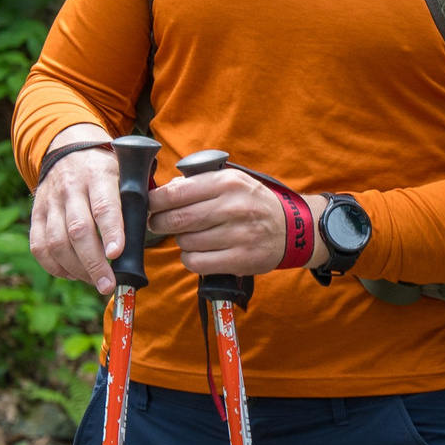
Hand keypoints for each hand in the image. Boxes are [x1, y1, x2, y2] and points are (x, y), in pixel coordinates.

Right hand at [28, 126, 124, 293]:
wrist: (68, 150)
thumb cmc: (108, 172)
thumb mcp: (127, 175)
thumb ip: (138, 200)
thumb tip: (156, 229)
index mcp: (99, 177)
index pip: (105, 207)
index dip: (111, 232)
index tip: (117, 255)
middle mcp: (71, 189)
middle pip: (79, 230)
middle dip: (94, 262)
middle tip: (108, 284)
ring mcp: (50, 202)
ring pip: (57, 242)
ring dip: (76, 268)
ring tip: (95, 282)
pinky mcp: (36, 214)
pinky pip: (39, 246)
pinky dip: (55, 266)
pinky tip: (73, 274)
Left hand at [146, 169, 309, 277]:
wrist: (293, 229)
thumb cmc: (254, 203)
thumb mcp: (233, 181)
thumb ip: (199, 183)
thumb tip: (163, 192)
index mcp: (228, 183)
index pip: (176, 192)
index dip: (155, 201)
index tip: (151, 205)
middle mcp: (234, 207)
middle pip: (176, 219)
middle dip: (159, 223)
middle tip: (159, 223)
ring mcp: (239, 235)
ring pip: (185, 242)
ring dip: (180, 241)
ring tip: (191, 236)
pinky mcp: (241, 259)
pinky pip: (196, 262)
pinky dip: (190, 259)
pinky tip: (199, 252)